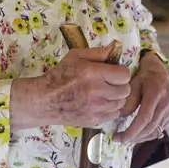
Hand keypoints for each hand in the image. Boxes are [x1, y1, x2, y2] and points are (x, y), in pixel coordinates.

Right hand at [11, 44, 130, 131]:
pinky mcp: (94, 121)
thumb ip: (97, 52)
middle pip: (125, 90)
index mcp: (92, 73)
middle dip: (119, 85)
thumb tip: (116, 47)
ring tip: (103, 94)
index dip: (120, 73)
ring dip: (115, 98)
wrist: (43, 101)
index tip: (114, 73)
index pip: (124, 75)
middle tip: (109, 83)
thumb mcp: (75, 56)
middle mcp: (96, 92)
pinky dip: (110, 110)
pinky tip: (100, 104)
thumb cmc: (59, 76)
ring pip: (121, 103)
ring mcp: (96, 109)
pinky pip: (114, 115)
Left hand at [114, 54, 168, 143]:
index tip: (118, 138)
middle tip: (119, 140)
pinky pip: (160, 129)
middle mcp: (166, 103)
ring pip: (156, 131)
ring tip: (127, 138)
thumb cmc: (143, 75)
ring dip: (140, 138)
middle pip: (151, 128)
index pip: (145, 118)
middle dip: (134, 137)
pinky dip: (148, 134)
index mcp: (156, 93)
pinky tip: (137, 134)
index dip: (132, 131)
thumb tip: (121, 118)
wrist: (158, 71)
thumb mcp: (133, 83)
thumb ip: (128, 100)